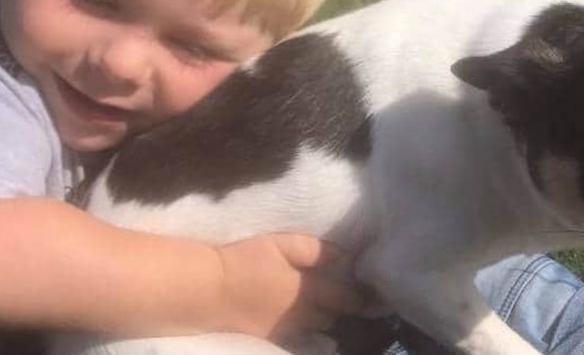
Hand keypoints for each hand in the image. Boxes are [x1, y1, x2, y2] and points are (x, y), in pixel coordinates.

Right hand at [215, 233, 363, 339]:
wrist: (209, 291)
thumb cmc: (246, 260)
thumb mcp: (281, 244)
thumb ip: (315, 250)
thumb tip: (344, 256)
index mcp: (310, 289)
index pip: (347, 298)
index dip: (361, 296)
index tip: (373, 292)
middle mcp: (305, 315)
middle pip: (334, 316)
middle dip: (343, 307)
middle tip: (350, 296)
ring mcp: (289, 330)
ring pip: (319, 330)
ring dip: (327, 320)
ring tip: (330, 309)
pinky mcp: (273, 338)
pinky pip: (301, 340)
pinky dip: (311, 335)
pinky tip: (311, 329)